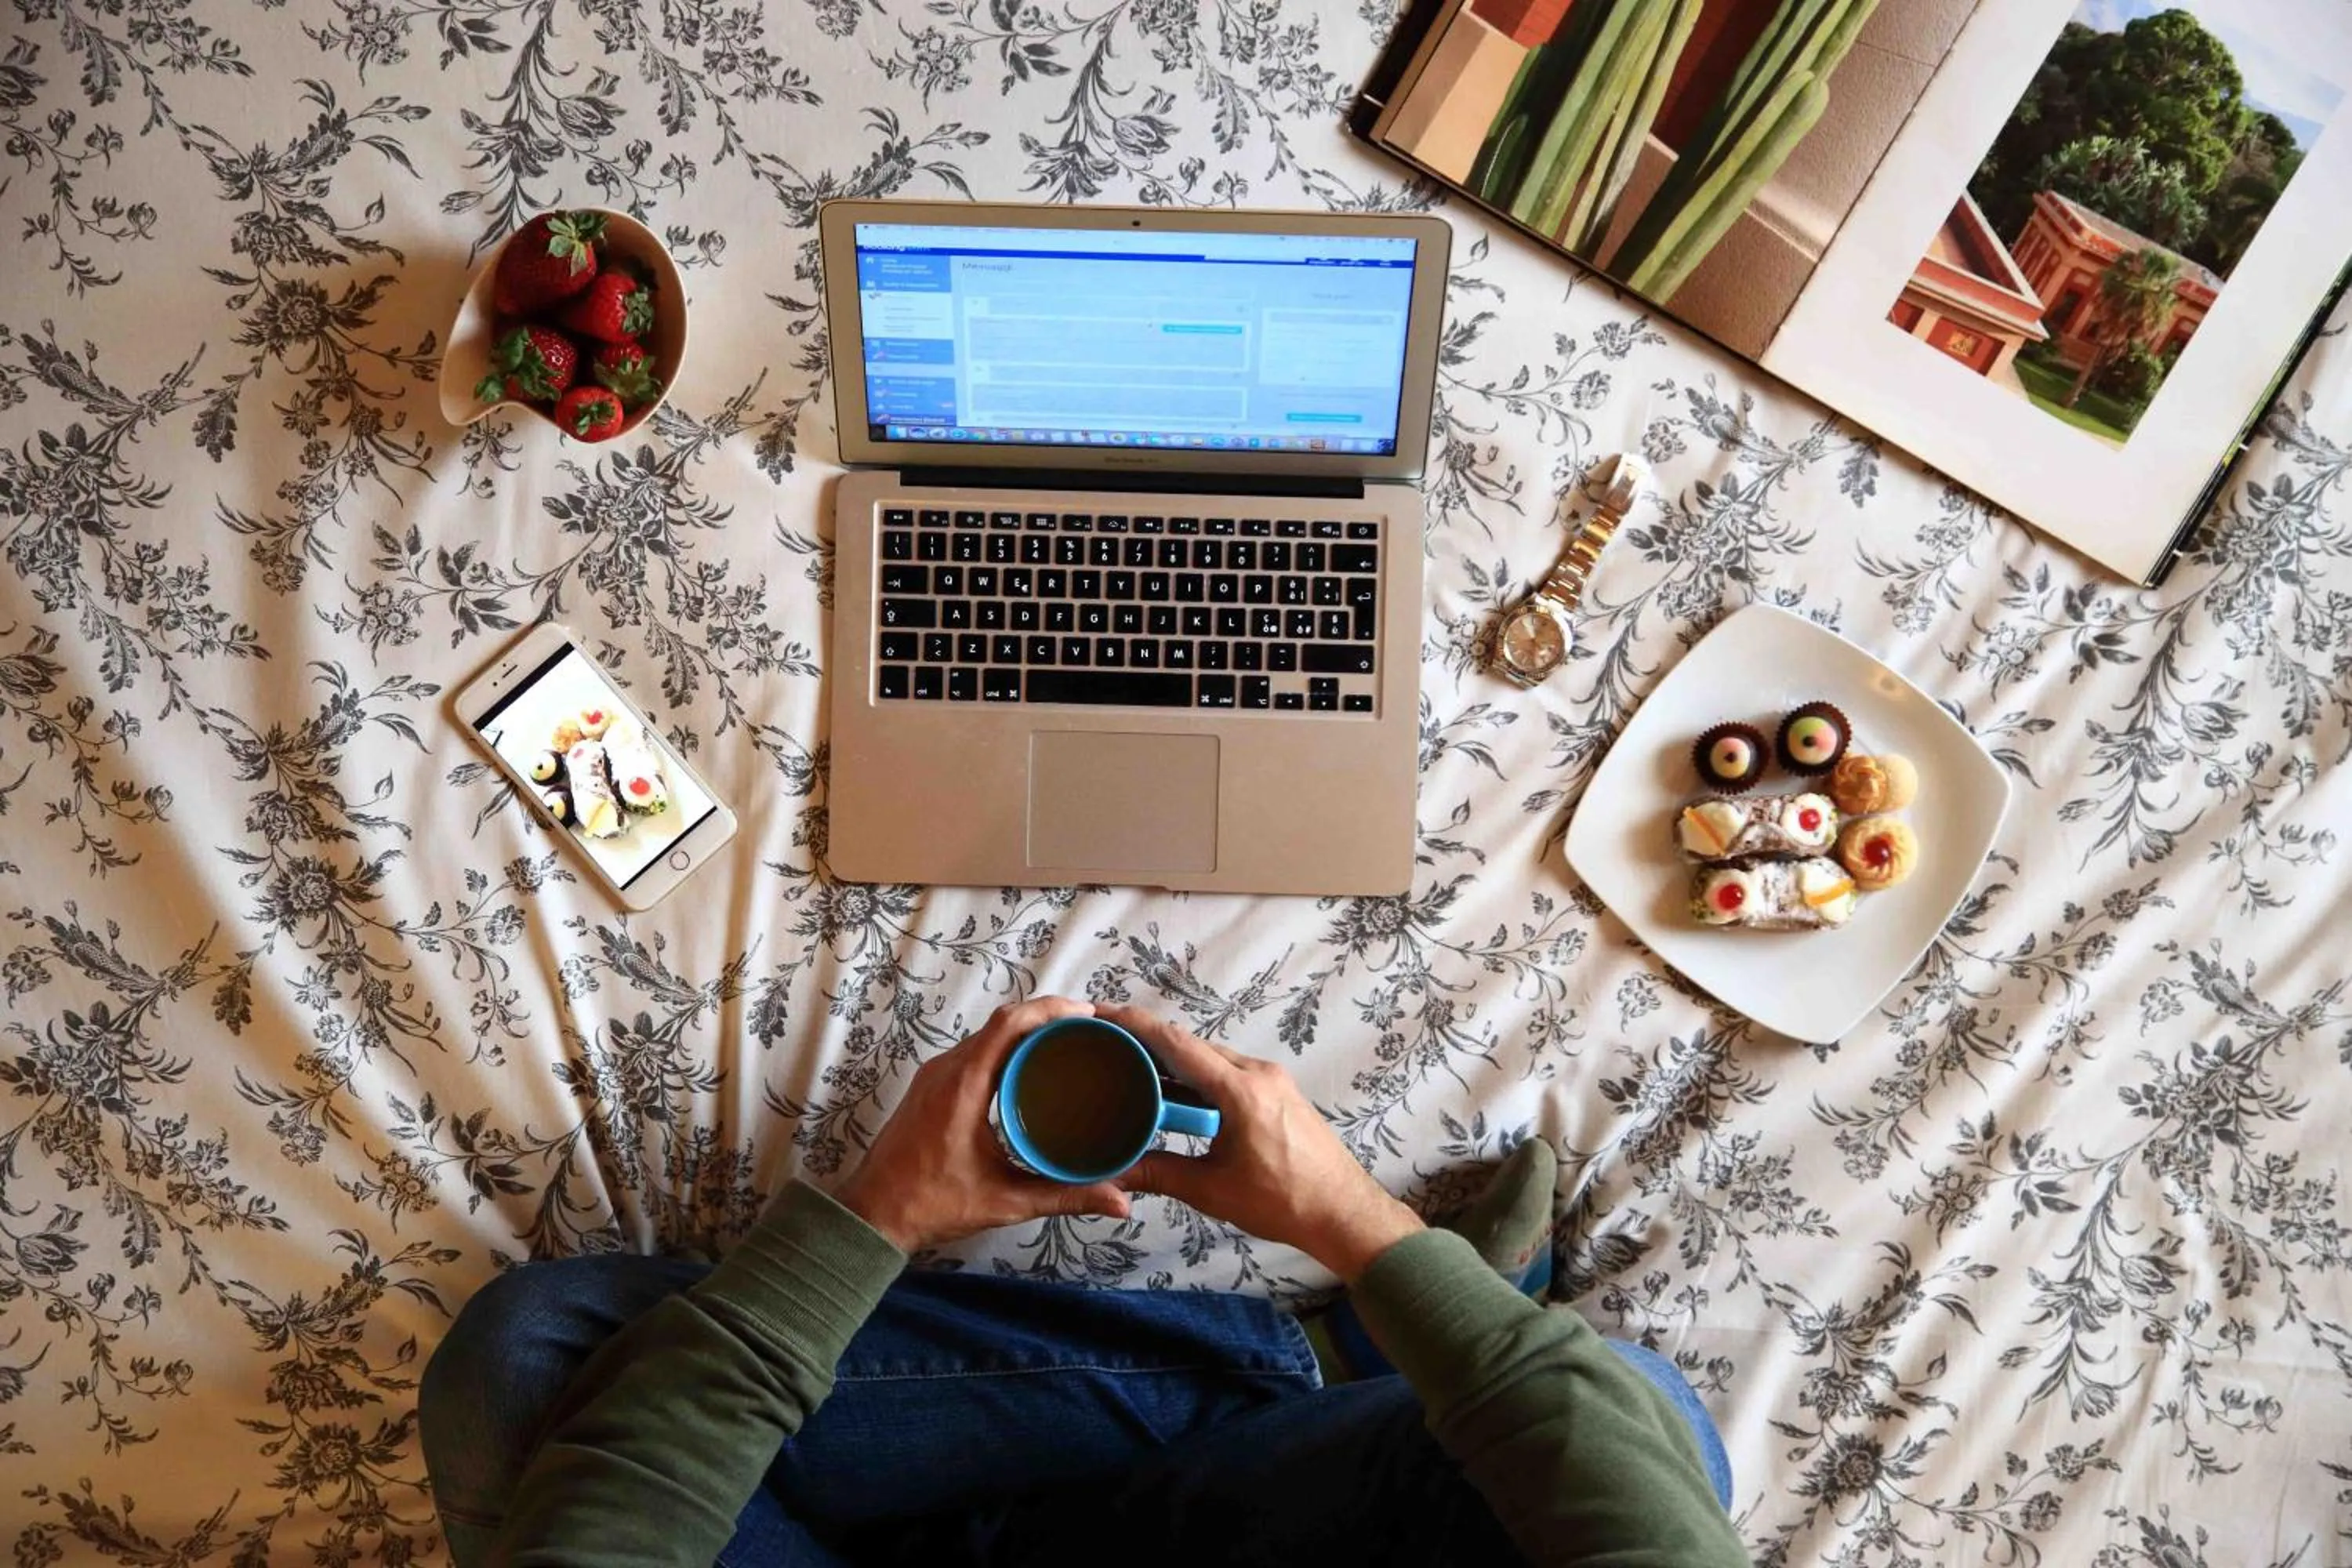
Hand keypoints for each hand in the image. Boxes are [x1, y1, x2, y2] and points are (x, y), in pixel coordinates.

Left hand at [832, 997, 1133, 1252]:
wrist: (871, 1216)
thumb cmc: (929, 1205)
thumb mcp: (1004, 1201)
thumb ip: (1064, 1197)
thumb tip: (1120, 1202)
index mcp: (963, 1087)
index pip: (1009, 1024)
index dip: (1050, 1010)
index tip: (1087, 1013)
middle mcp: (946, 1071)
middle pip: (1001, 1023)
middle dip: (1047, 1018)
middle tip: (1089, 1029)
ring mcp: (934, 1077)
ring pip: (986, 1037)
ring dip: (1025, 1032)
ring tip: (1068, 1043)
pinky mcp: (930, 1087)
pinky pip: (973, 1053)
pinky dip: (1005, 1049)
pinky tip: (1030, 1067)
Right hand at [1099, 1005, 1422, 1281]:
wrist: (1343, 1212)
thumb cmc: (1284, 1201)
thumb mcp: (1212, 1189)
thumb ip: (1158, 1172)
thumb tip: (1111, 1172)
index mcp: (1241, 1089)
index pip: (1178, 1044)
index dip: (1137, 1026)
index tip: (1103, 1013)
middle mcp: (1258, 1072)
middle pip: (1193, 1046)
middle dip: (1149, 1042)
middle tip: (1108, 1044)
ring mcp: (1271, 1080)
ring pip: (1211, 1059)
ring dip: (1174, 1062)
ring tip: (1132, 1067)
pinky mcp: (1278, 1093)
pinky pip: (1229, 1073)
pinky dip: (1198, 1077)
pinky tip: (1175, 1094)